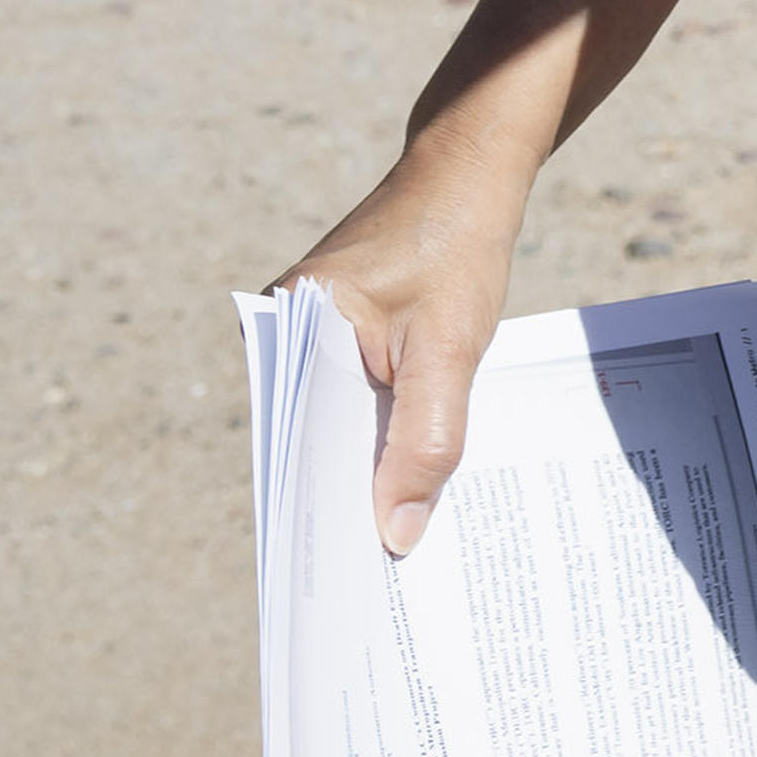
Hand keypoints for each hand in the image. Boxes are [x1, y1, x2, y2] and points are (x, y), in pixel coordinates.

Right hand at [274, 128, 535, 554]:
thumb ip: (424, 439)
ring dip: (368, 475)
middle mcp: (285, 335)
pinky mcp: (341, 335)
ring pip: (339, 427)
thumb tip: (395, 533)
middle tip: (376, 586)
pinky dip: (384, 440)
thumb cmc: (459, 242)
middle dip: (345, 506)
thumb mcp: (449, 347)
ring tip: (396, 553)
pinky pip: (357, 403)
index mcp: (289, 330)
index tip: (343, 586)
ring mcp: (311, 335)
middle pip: (315, 442)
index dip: (320, 515)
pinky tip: (412, 488)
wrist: (472, 169)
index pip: (297, 446)